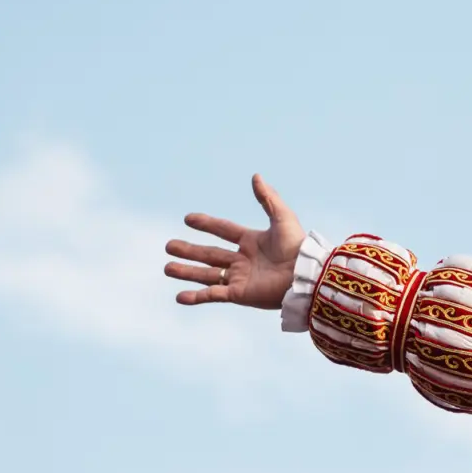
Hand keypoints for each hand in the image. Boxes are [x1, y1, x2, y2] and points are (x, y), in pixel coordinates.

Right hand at [164, 175, 306, 308]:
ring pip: (207, 274)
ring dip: (186, 272)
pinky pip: (213, 295)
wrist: (304, 274)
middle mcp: (243, 260)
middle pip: (210, 254)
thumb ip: (268, 198)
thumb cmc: (297, 246)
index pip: (224, 230)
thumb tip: (255, 176)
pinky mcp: (239, 295)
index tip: (188, 218)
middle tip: (168, 246)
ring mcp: (240, 278)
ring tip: (167, 268)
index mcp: (252, 241)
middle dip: (189, 251)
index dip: (207, 224)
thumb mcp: (282, 218)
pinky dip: (197, 296)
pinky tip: (179, 296)